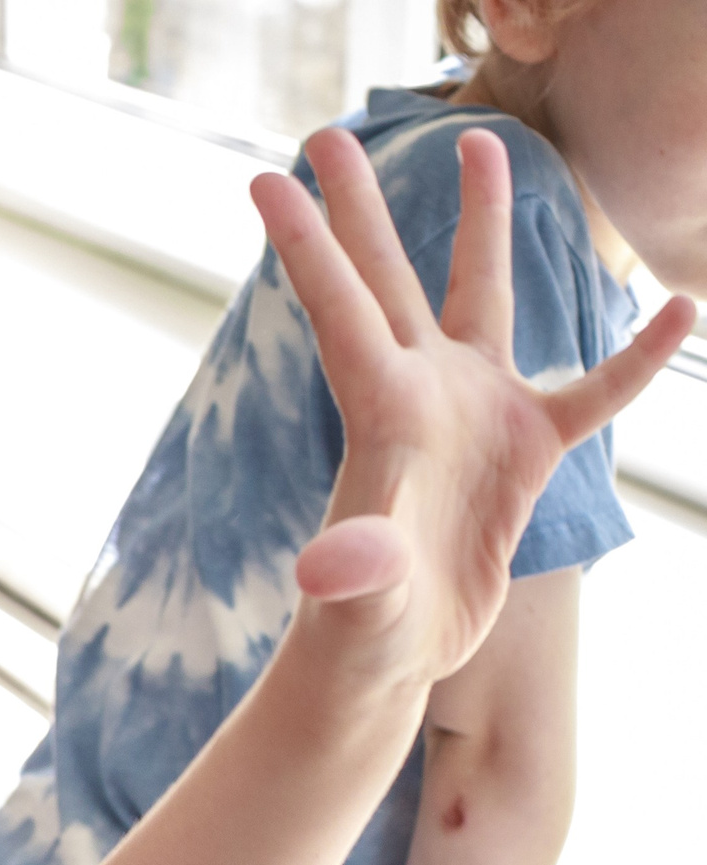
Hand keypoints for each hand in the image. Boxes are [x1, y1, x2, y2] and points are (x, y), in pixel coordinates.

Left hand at [255, 129, 691, 692]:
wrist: (391, 663)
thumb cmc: (360, 637)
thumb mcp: (359, 607)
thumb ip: (353, 575)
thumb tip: (333, 564)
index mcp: (381, 415)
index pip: (341, 310)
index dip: (308, 243)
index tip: (267, 175)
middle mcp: (421, 396)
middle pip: (387, 280)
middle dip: (359, 209)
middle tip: (327, 133)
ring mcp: (474, 416)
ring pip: (479, 297)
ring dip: (480, 226)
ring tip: (480, 143)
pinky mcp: (523, 454)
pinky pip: (594, 389)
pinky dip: (636, 357)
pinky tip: (678, 311)